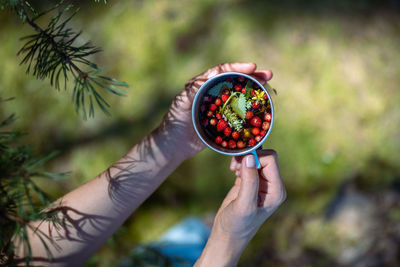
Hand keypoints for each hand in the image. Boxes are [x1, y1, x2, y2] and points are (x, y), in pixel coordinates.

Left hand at [160, 63, 272, 159]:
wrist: (175, 144)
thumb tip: (210, 77)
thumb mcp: (183, 102)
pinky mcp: (224, 120)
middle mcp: (213, 93)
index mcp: (203, 84)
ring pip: (241, 95)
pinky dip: (252, 110)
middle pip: (236, 81)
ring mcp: (220, 107)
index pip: (223, 71)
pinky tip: (262, 109)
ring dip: (256, 91)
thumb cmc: (176, 120)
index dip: (238, 67)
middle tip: (269, 75)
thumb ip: (194, 89)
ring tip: (271, 90)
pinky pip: (240, 113)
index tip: (252, 67)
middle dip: (253, 76)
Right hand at [195, 150, 285, 266]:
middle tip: (234, 166)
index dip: (256, 157)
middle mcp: (271, 185)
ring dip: (243, 159)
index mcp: (276, 190)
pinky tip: (233, 172)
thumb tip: (250, 157)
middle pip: (264, 156)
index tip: (241, 163)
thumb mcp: (244, 205)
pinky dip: (239, 163)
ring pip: (255, 157)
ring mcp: (261, 183)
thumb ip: (249, 181)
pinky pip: (248, 163)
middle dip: (249, 156)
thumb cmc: (237, 225)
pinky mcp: (250, 181)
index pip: (271, 160)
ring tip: (233, 169)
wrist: (227, 235)